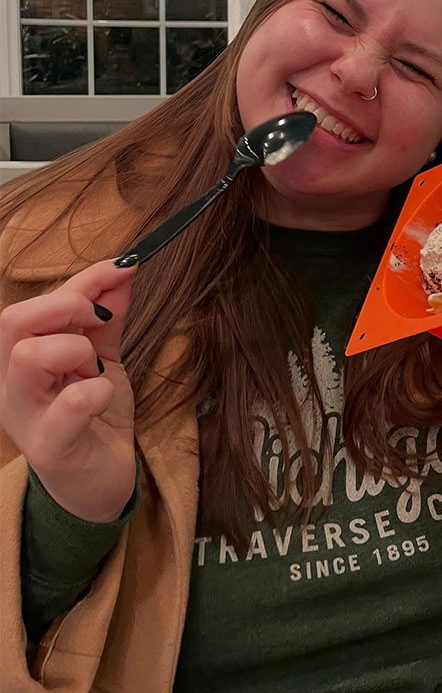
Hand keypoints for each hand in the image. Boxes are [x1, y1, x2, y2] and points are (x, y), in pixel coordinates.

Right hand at [0, 260, 137, 521]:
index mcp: (17, 361)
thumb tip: (120, 272)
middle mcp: (8, 387)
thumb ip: (106, 319)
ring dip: (77, 351)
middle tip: (101, 321)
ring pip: (30, 356)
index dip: (79, 281)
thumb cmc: (93, 418)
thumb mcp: (102, 359)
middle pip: (12, 322)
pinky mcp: (49, 447)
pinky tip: (102, 397)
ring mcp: (24, 418)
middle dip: (67, 307)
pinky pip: (70, 402)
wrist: (102, 481)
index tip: (123, 267)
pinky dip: (96, 390)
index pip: (28, 306)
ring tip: (95, 371)